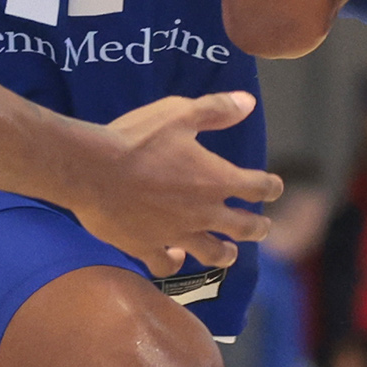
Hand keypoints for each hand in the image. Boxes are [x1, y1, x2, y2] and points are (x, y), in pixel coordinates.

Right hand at [70, 90, 278, 277]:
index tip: (274, 186)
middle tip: (263, 228)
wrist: (91, 169)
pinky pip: (165, 264)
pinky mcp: (146, 247)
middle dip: (257, 227)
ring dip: (224, 254)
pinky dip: (172, 262)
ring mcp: (176, 233)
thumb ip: (216, 109)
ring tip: (229, 254)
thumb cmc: (137, 138)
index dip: (270, 186)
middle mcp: (202, 212)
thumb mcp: (179, 113)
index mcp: (215, 179)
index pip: (256, 187)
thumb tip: (248, 103)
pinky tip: (173, 259)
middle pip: (243, 227)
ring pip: (211, 253)